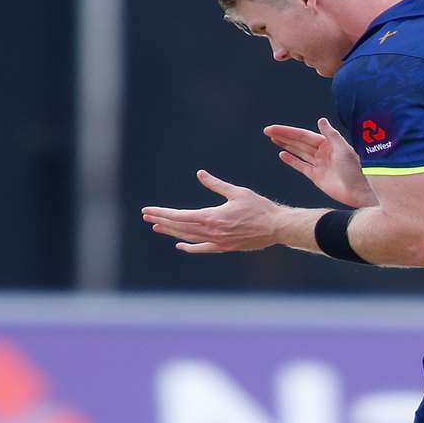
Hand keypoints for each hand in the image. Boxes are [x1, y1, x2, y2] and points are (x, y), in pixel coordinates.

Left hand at [140, 170, 284, 253]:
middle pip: (180, 227)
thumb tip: (200, 174)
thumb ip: (216, 184)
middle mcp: (212, 231)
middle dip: (162, 221)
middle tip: (146, 217)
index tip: (148, 210)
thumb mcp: (237, 192)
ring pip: (189, 238)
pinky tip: (180, 245)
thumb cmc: (259, 207)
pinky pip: (203, 248)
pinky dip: (190, 247)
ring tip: (157, 227)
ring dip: (172, 232)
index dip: (162, 213)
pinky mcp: (225, 247)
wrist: (276, 227)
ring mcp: (218, 242)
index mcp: (212, 217)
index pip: (180, 215)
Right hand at [265, 118, 375, 206]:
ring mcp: (318, 164)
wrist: (359, 192)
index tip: (273, 128)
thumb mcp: (344, 149)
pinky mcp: (316, 177)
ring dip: (286, 145)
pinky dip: (292, 161)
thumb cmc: (355, 170)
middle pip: (298, 142)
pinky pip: (301, 166)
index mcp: (328, 144)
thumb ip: (331, 135)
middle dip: (283, 136)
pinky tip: (282, 155)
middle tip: (267, 131)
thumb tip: (321, 120)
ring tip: (273, 139)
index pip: (303, 135)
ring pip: (298, 152)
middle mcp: (322, 152)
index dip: (287, 131)